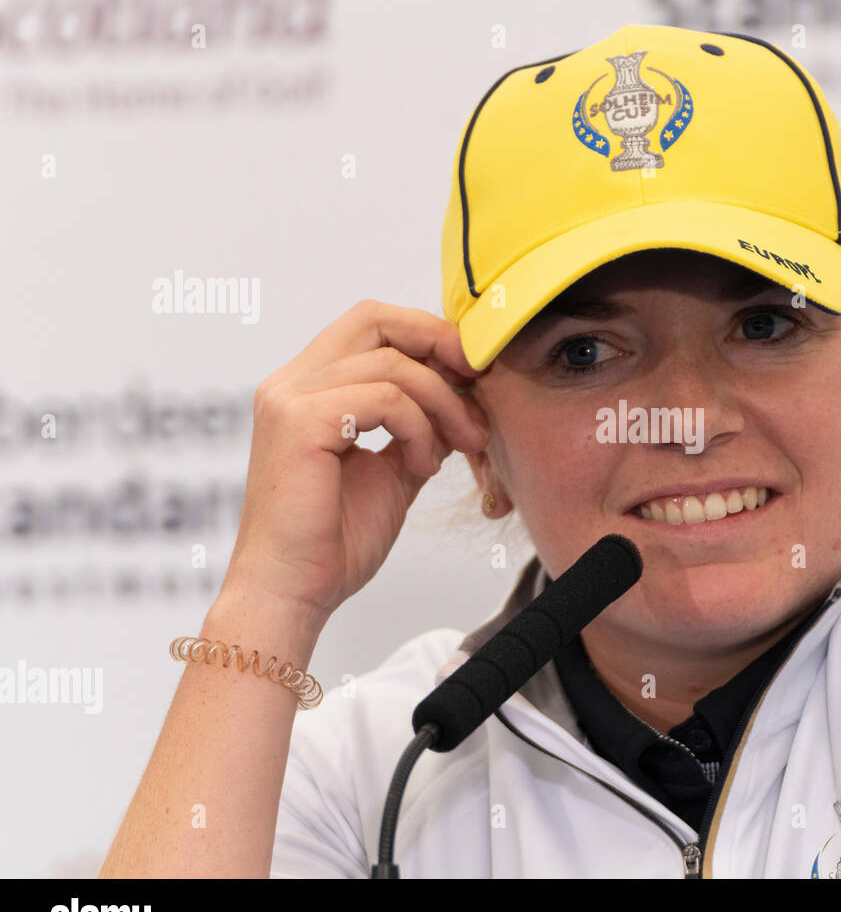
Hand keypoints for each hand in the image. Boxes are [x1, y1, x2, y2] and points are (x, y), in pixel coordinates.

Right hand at [219, 299, 489, 624]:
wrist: (293, 592)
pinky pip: (386, 399)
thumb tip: (462, 397)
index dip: (429, 336)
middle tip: (480, 380)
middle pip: (376, 318)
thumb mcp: (393, 470)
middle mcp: (290, 382)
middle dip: (439, 343)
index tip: (473, 374)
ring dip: (444, 403)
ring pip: (393, 364)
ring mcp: (290, 399)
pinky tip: (423, 467)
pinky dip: (420, 429)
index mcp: (306, 387)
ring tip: (462, 445)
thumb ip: (420, 428)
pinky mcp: (300, 422)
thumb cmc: (335, 540)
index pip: (372, 325)